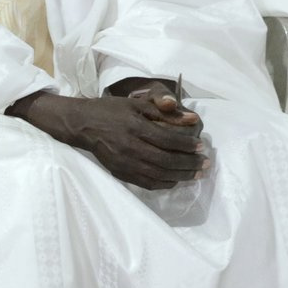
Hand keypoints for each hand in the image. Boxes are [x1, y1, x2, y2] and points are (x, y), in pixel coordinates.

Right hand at [14, 90, 206, 190]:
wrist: (82, 125)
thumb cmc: (110, 110)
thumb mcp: (136, 103)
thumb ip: (163, 111)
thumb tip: (192, 118)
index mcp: (134, 128)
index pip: (167, 140)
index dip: (187, 145)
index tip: (201, 147)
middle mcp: (130, 148)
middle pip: (166, 161)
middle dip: (189, 164)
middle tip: (205, 164)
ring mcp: (125, 164)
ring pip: (158, 175)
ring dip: (181, 176)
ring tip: (196, 175)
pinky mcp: (121, 173)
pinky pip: (147, 183)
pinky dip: (164, 183)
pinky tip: (176, 180)